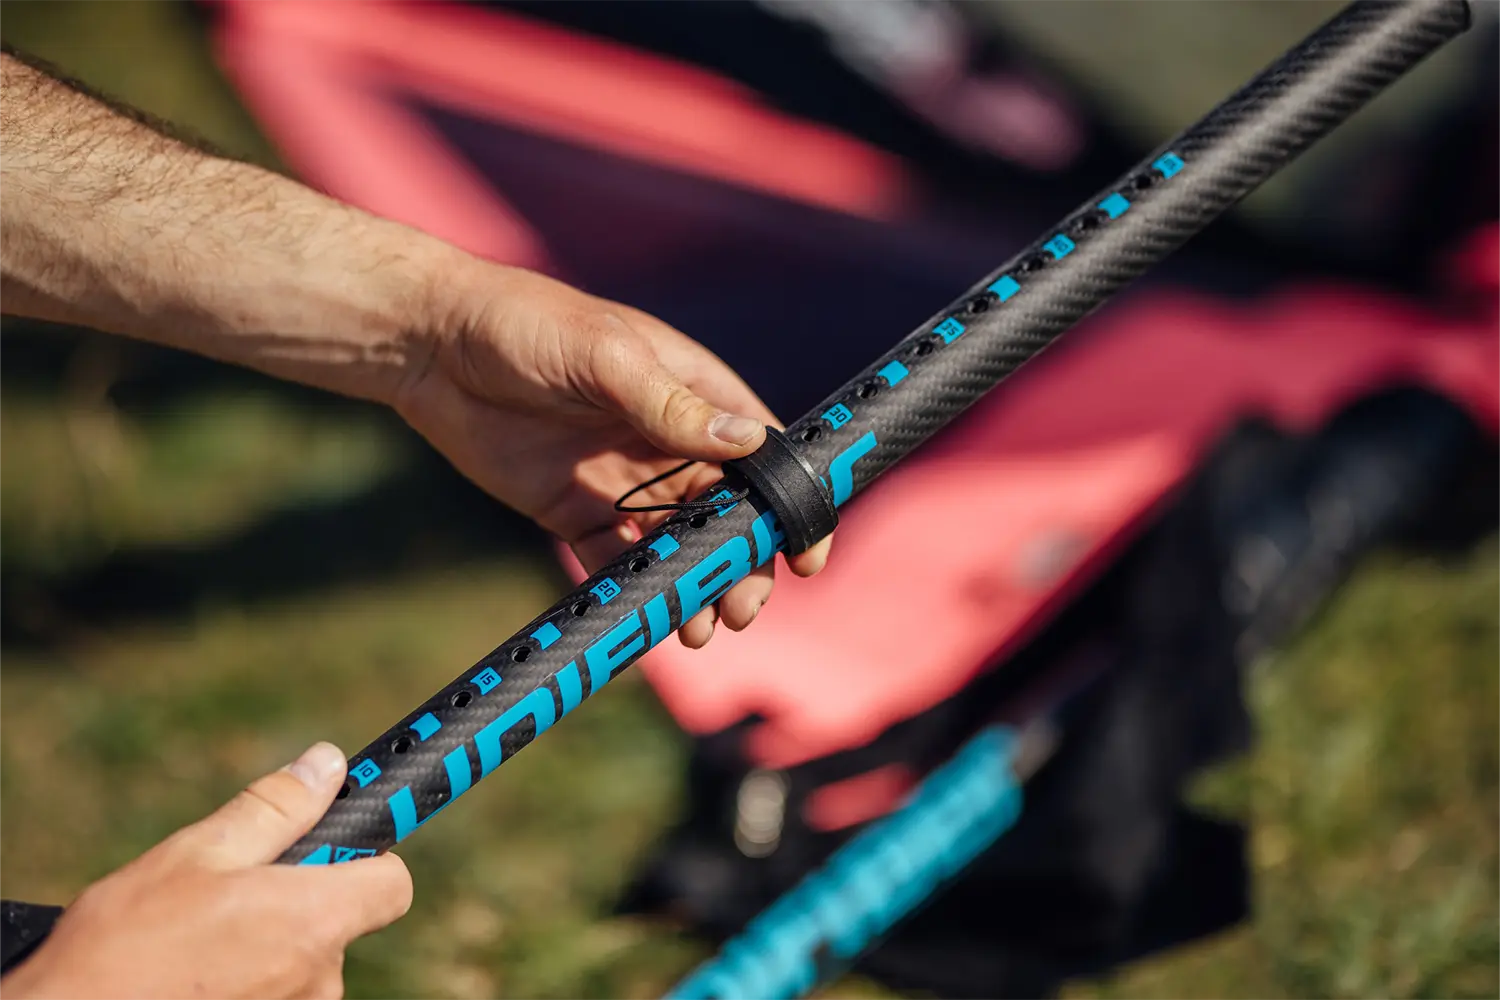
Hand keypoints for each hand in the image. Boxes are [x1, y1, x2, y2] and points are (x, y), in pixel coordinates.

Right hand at [0, 744, 411, 999]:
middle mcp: (319, 978)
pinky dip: (248, 979)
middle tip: (232, 891)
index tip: (338, 842)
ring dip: (267, 943)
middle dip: (298, 899)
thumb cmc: (126, 943)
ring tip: (199, 938)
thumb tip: (328, 765)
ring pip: (301, 961)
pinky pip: (276, 993)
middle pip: (339, 920)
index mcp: (315, 919)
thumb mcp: (198, 853)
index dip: (368, 857)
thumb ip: (276, 809)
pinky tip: (196, 973)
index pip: (392, 883)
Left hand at [394, 264, 831, 648]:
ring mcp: (624, 479)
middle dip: (742, 563)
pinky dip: (634, 592)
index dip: (789, 504)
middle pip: (728, 513)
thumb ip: (670, 405)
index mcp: (691, 391)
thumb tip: (749, 441)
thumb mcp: (604, 358)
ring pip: (678, 546)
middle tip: (741, 610)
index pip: (761, 453)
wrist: (431, 347)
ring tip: (699, 628)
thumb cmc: (526, 325)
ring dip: (695, 586)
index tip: (804, 557)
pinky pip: (616, 561)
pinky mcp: (575, 510)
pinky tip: (643, 619)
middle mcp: (667, 439)